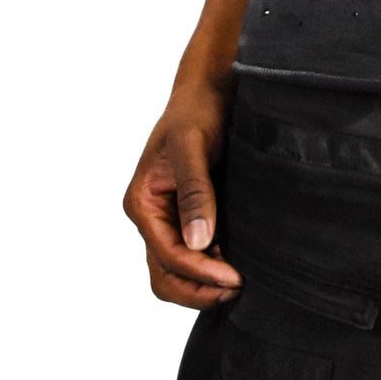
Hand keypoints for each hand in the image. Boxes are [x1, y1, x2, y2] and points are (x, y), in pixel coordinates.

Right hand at [123, 78, 242, 307]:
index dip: (198, 272)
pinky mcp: (187, 217)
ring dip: (202, 284)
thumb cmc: (197, 111)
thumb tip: (199, 242)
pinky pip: (192, 255)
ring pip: (175, 272)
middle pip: (164, 274)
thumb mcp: (193, 146)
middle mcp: (150, 216)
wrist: (208, 90)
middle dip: (197, 289)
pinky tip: (236, 264)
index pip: (166, 254)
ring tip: (238, 283)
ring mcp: (167, 219)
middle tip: (237, 288)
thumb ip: (195, 192)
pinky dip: (210, 267)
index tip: (234, 279)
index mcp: (141, 203)